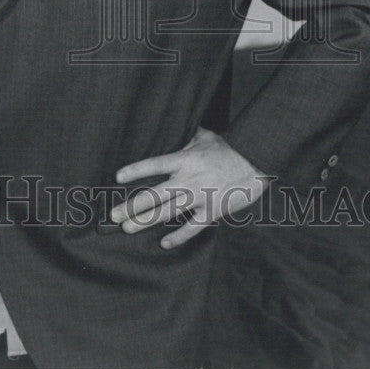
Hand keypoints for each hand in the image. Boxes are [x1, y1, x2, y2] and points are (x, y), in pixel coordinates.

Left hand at [111, 127, 267, 248]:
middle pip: (156, 195)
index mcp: (186, 159)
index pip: (155, 164)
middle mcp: (190, 179)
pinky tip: (164, 243)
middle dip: (132, 206)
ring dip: (146, 222)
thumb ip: (185, 136)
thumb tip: (170, 125)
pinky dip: (179, 236)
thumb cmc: (228, 148)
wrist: (256, 164)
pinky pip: (193, 227)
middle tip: (113, 216)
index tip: (117, 177)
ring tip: (128, 229)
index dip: (136, 170)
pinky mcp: (213, 211)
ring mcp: (200, 197)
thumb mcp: (205, 136)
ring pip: (168, 213)